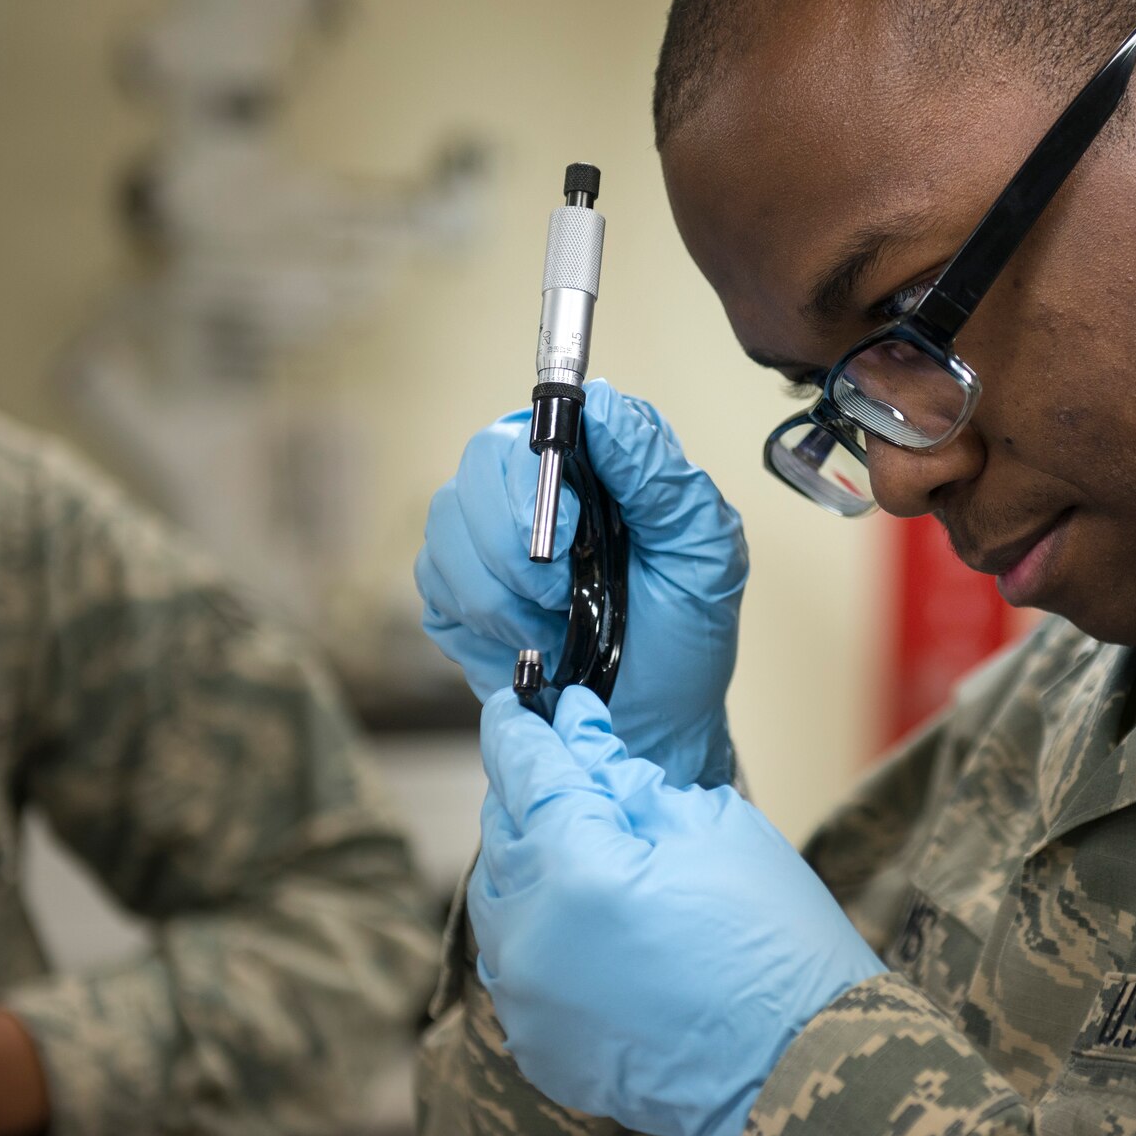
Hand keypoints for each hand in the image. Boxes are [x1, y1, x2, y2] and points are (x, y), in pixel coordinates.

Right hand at [418, 380, 746, 787]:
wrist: (652, 729)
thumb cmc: (684, 638)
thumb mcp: (702, 550)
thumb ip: (657, 471)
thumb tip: (606, 406)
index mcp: (596, 462)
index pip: (538, 426)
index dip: (540, 479)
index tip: (569, 533)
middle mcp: (532, 487)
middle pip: (477, 468)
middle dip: (516, 545)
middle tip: (563, 595)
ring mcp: (484, 538)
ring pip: (445, 528)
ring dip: (501, 593)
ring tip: (555, 629)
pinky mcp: (454, 592)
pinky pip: (433, 583)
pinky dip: (480, 623)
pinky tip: (526, 645)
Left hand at [469, 689, 885, 1135]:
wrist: (803, 1064)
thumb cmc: (775, 938)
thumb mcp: (710, 828)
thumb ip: (627, 777)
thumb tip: (578, 731)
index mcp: (574, 867)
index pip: (524, 770)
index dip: (521, 726)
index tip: (523, 697)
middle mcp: (530, 934)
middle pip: (502, 832)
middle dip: (530, 792)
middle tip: (569, 765)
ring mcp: (526, 998)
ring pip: (499, 900)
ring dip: (530, 861)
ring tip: (583, 845)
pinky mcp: (537, 1044)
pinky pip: (515, 965)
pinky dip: (540, 930)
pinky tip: (589, 921)